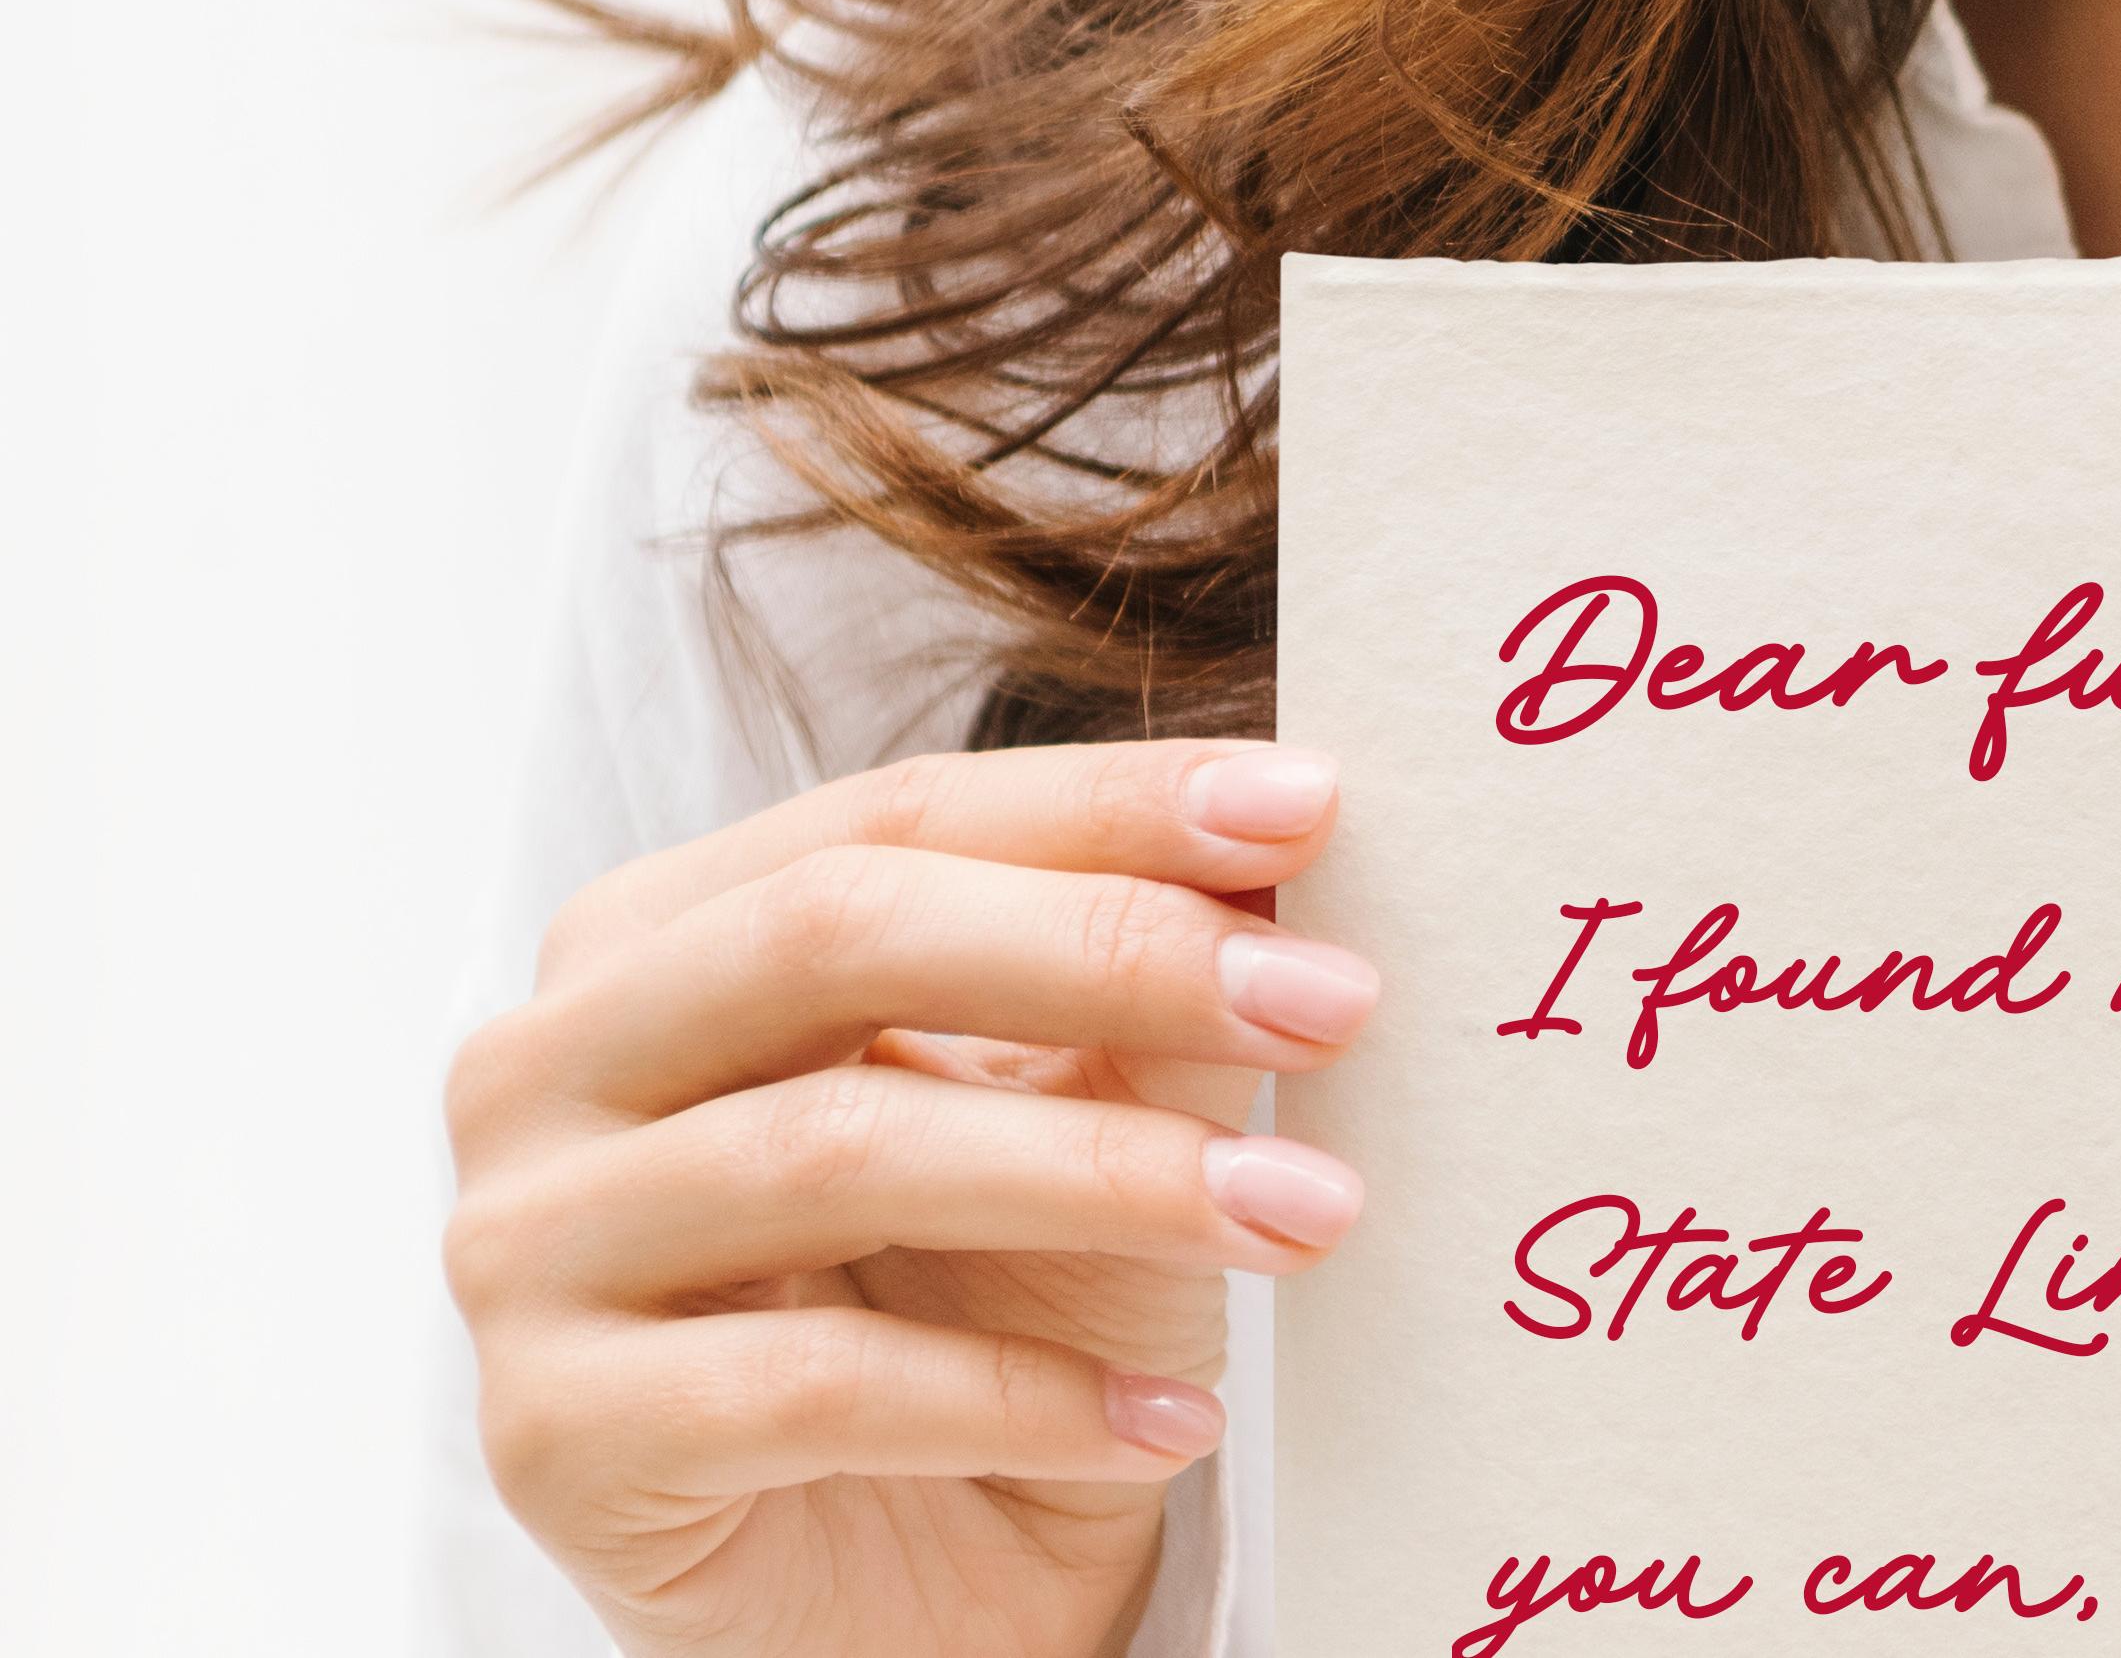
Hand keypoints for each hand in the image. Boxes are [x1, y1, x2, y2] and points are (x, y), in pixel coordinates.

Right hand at [444, 740, 1376, 1657]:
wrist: (907, 1589)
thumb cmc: (981, 1310)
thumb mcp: (1079, 1117)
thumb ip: (1135, 988)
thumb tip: (1287, 855)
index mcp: (653, 938)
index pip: (890, 817)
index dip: (1105, 806)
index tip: (1312, 807)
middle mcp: (546, 1067)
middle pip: (835, 939)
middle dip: (1111, 952)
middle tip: (1333, 1001)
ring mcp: (522, 1251)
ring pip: (838, 1155)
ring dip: (1112, 1176)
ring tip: (1307, 1212)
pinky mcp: (555, 1438)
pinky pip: (819, 1386)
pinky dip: (1025, 1396)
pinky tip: (1177, 1419)